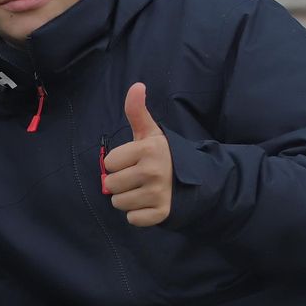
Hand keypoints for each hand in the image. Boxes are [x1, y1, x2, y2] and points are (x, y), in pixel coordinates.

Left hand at [102, 83, 173, 226]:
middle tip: (138, 178)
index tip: (135, 161)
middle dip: (121, 183)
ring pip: (119, 203)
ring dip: (128, 199)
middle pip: (111, 185)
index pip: (109, 163)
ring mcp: (158, 194)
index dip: (119, 163)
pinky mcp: (162, 213)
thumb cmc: (165, 155)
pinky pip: (133, 219)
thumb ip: (137, 111)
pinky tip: (150, 204)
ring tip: (144, 191)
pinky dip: (139, 215)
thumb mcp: (151, 133)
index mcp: (148, 149)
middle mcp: (153, 171)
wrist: (196, 181)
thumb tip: (136, 85)